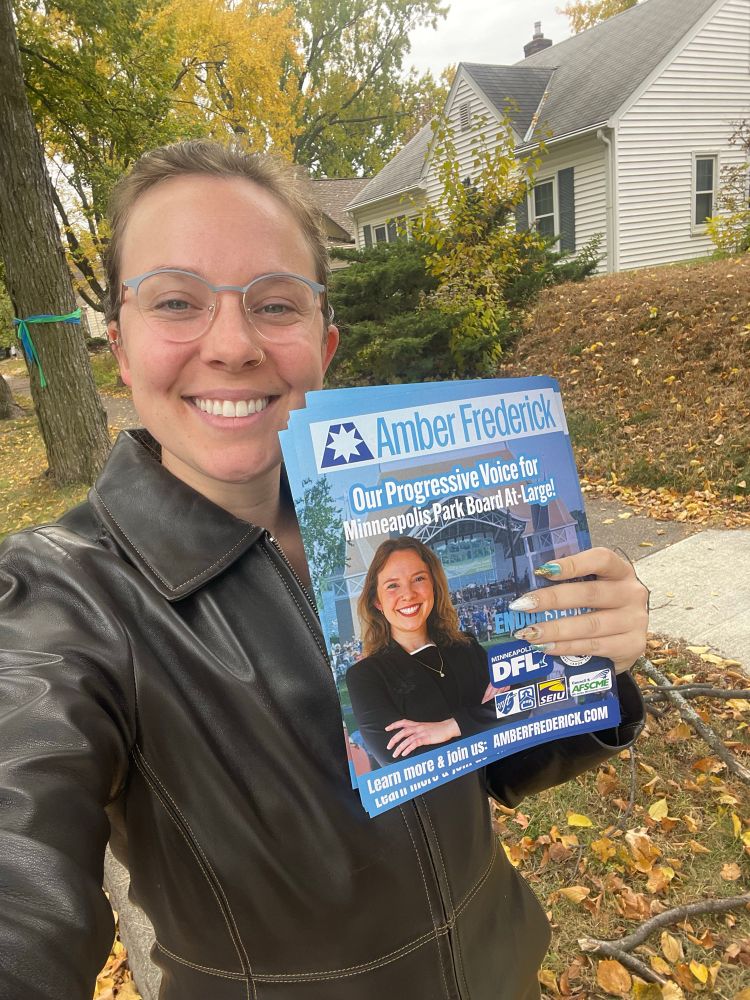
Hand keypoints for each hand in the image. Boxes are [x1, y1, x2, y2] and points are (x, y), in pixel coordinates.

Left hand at [385, 718, 460, 758]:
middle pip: (402, 732)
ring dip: (399, 747)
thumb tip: (412, 736)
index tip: (387, 728)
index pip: (403, 722)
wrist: (448, 727)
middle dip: (394, 739)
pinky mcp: (425, 738)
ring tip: (394, 754)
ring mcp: (421, 733)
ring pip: (407, 739)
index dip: (394, 725)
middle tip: (388, 746)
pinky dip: (408, 749)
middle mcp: (417, 727)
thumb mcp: (426, 727)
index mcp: (417, 724)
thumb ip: (418, 730)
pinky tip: (404, 754)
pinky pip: (414, 744)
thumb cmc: (438, 729)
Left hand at [511, 547, 647, 673]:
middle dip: (551, 599)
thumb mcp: (595, 588)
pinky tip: (546, 647)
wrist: (628, 640)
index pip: (601, 559)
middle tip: (523, 605)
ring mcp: (635, 620)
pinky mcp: (633, 645)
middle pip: (589, 593)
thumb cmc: (603, 607)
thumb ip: (571, 583)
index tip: (543, 570)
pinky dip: (567, 647)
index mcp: (621, 571)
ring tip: (529, 632)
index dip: (572, 563)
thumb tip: (530, 585)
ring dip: (555, 629)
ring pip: (590, 624)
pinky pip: (594, 646)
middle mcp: (632, 593)